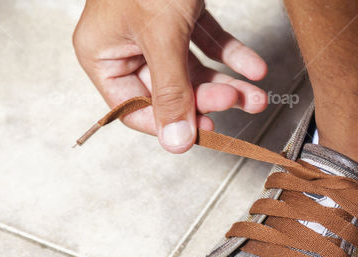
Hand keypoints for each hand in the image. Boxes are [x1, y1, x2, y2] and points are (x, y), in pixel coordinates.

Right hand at [73, 0, 267, 152]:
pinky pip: (206, 45)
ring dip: (227, 83)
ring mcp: (153, 30)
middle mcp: (124, 43)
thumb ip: (171, 91)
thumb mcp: (161, 36)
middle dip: (208, 98)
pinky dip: (231, 55)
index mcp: (101, 52)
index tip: (203, 132)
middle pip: (169, 90)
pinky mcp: (179, 15)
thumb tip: (177, 141)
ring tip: (256, 93)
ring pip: (193, 71)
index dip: (170, 122)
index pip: (133, 107)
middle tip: (236, 100)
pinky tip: (254, 67)